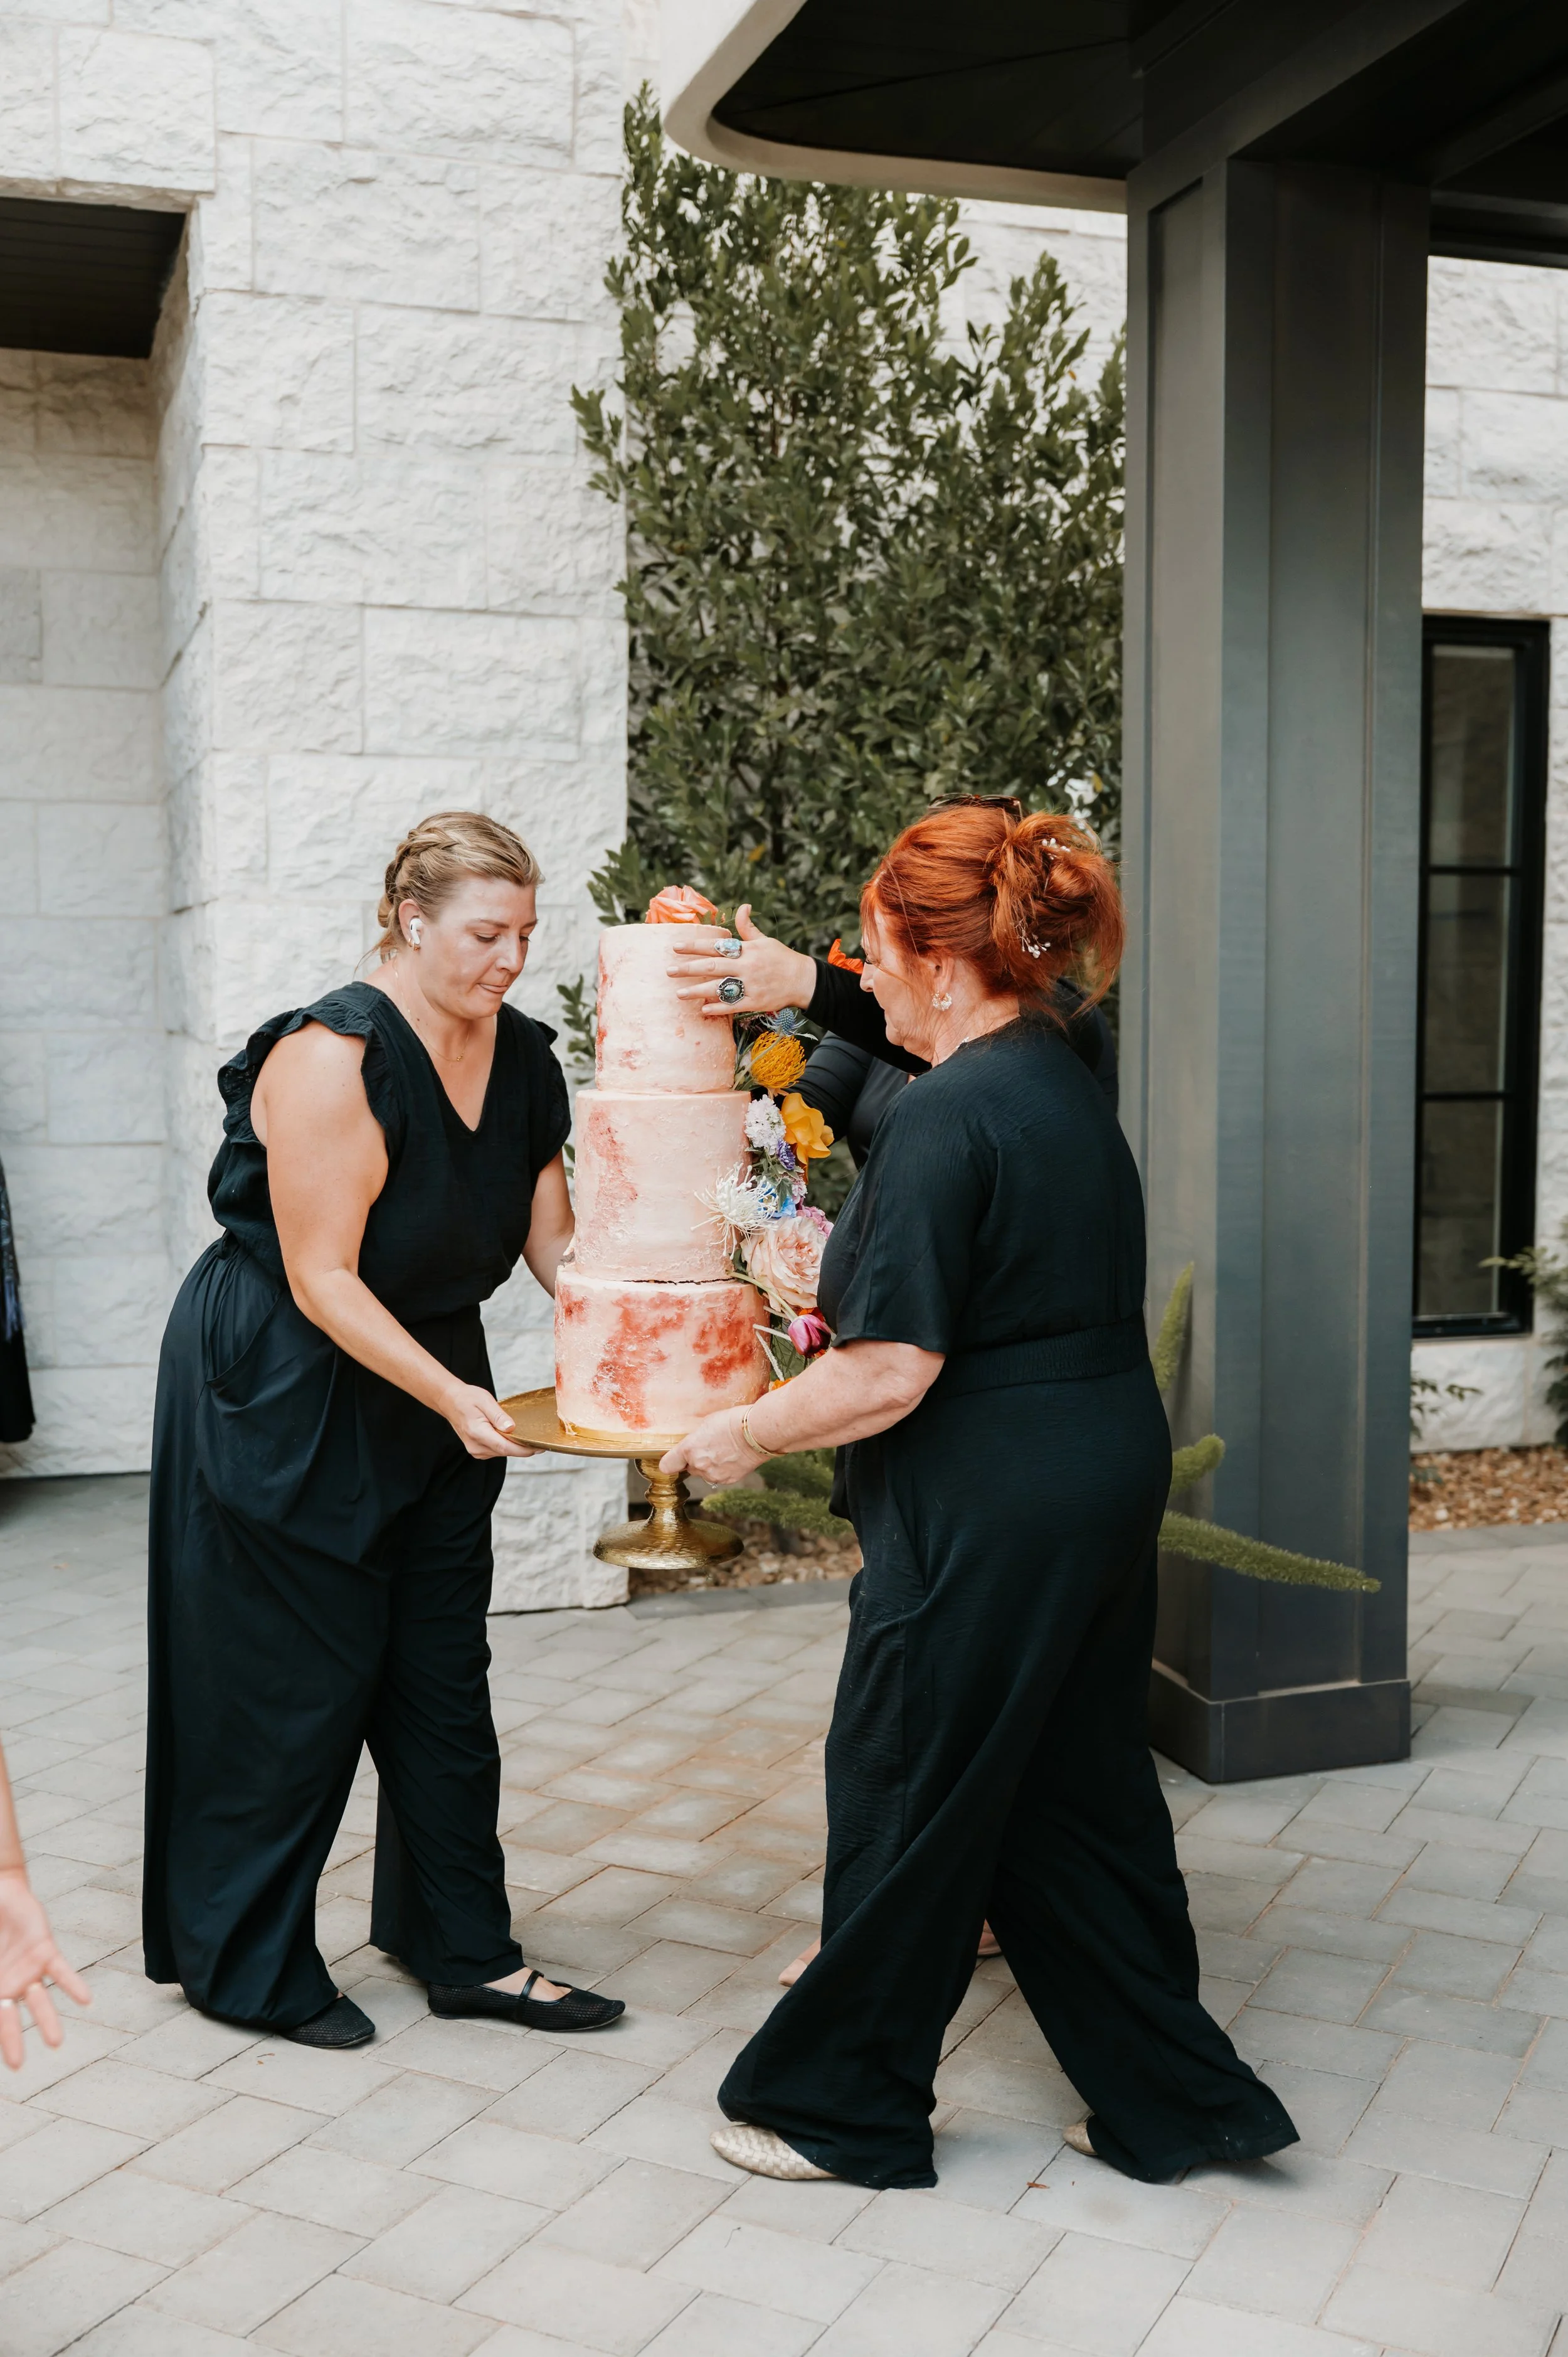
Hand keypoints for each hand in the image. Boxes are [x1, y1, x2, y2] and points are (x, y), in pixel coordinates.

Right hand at [0, 1868, 89, 2069]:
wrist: (0, 1893)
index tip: (8, 2061)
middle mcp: (9, 1985)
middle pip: (10, 2018)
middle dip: (12, 2041)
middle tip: (16, 2066)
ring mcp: (28, 1970)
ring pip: (39, 2001)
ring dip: (47, 2021)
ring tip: (55, 2043)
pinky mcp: (45, 1952)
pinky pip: (61, 1972)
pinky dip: (73, 1986)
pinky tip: (86, 2001)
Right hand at [444, 1385, 536, 1459]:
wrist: (450, 1401)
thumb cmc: (467, 1398)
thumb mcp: (485, 1401)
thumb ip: (498, 1416)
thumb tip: (511, 1428)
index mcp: (477, 1433)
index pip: (505, 1447)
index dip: (523, 1449)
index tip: (538, 1448)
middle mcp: (476, 1446)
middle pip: (505, 1451)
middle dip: (523, 1447)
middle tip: (539, 1441)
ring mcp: (476, 1450)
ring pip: (502, 1452)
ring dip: (514, 1446)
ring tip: (526, 1436)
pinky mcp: (478, 1450)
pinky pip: (497, 1450)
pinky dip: (506, 1444)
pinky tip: (510, 1436)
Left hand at [661, 1408, 764, 1485]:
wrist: (758, 1432)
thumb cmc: (734, 1421)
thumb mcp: (707, 1423)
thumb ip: (695, 1438)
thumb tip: (693, 1442)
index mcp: (689, 1449)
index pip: (667, 1466)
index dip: (671, 1462)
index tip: (674, 1459)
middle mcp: (699, 1465)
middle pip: (689, 1468)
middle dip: (695, 1460)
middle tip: (709, 1447)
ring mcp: (714, 1475)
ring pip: (704, 1474)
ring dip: (710, 1466)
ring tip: (724, 1450)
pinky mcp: (728, 1480)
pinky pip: (719, 1477)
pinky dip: (723, 1469)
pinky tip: (732, 1457)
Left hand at [667, 905, 817, 1018]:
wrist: (804, 980)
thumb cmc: (782, 958)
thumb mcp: (765, 940)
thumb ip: (748, 927)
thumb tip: (743, 907)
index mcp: (746, 949)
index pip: (715, 945)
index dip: (694, 946)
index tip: (675, 947)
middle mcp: (746, 966)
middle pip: (711, 966)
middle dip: (688, 968)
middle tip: (669, 971)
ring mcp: (750, 985)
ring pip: (719, 988)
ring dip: (697, 991)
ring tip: (679, 993)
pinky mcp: (756, 1002)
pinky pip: (733, 1005)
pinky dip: (717, 1008)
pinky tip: (703, 1009)